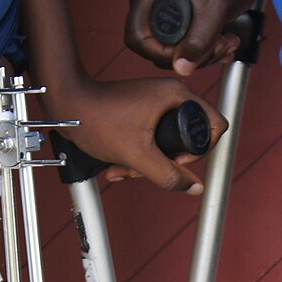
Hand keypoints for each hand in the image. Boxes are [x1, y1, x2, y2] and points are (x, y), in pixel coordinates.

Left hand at [43, 75, 227, 193]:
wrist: (67, 107)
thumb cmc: (97, 120)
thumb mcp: (137, 155)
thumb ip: (168, 174)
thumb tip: (194, 187)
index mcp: (177, 96)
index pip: (214, 125)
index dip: (201, 151)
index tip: (177, 162)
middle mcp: (171, 94)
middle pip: (190, 137)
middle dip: (167, 162)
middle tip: (146, 168)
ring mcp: (157, 101)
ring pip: (168, 142)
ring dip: (149, 163)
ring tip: (124, 169)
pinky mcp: (144, 110)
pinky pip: (153, 138)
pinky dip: (140, 155)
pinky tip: (120, 165)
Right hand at [124, 0, 269, 77]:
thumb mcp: (215, 8)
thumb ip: (199, 40)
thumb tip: (181, 68)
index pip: (137, 40)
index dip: (161, 54)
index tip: (190, 54)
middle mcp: (151, 5)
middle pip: (158, 50)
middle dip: (193, 56)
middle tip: (220, 46)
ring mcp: (164, 13)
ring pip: (175, 52)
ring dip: (205, 55)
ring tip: (229, 41)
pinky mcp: (180, 19)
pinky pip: (186, 45)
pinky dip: (207, 50)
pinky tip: (226, 42)